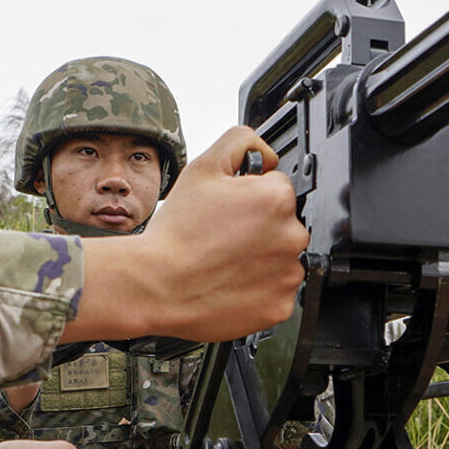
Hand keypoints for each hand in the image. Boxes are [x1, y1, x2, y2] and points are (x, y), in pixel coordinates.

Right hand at [68, 124, 307, 342]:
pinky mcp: (279, 306)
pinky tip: (229, 283)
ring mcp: (288, 275)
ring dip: (259, 259)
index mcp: (277, 199)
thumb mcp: (202, 168)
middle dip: (258, 228)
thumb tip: (264, 152)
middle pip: (282, 224)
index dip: (249, 196)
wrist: (157, 284)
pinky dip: (257, 289)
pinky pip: (275, 292)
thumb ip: (240, 141)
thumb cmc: (177, 232)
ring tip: (223, 261)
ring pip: (279, 259)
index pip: (276, 187)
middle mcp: (291, 236)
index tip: (228, 211)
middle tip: (222, 237)